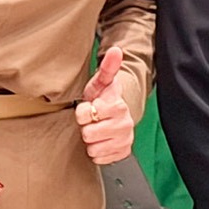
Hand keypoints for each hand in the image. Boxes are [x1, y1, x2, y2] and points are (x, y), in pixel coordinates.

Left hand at [75, 46, 134, 165]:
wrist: (114, 113)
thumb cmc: (104, 96)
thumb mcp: (102, 81)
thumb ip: (108, 66)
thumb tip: (116, 50)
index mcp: (119, 107)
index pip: (86, 114)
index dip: (83, 111)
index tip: (90, 107)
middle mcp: (125, 125)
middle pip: (88, 134)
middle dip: (87, 127)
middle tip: (92, 120)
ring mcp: (124, 141)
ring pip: (93, 149)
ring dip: (91, 140)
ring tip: (97, 129)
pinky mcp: (122, 153)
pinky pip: (99, 159)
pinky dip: (97, 151)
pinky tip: (101, 140)